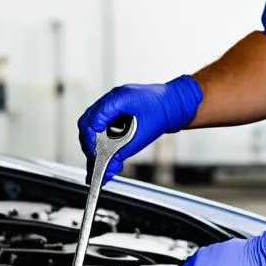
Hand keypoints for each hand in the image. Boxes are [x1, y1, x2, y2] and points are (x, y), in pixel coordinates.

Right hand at [77, 76, 202, 182]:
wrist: (177, 103)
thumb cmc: (164, 111)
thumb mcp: (143, 134)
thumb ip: (123, 149)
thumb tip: (109, 165)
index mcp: (117, 99)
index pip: (91, 121)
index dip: (90, 141)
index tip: (94, 156)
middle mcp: (112, 101)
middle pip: (88, 124)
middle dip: (90, 146)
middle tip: (96, 163)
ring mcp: (114, 106)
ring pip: (93, 127)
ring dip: (96, 146)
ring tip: (102, 166)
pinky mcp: (118, 114)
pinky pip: (103, 128)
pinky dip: (103, 143)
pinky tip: (107, 157)